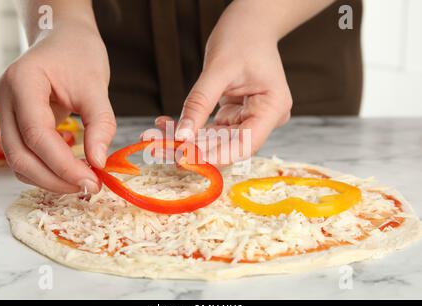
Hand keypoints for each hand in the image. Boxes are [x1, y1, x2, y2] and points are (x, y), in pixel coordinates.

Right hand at [0, 22, 115, 192]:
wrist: (63, 39)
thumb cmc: (79, 55)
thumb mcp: (96, 86)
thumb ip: (100, 124)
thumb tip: (99, 162)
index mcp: (22, 81)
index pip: (37, 134)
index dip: (63, 164)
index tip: (92, 181)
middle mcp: (4, 97)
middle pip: (20, 154)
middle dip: (55, 178)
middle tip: (89, 188)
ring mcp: (3, 110)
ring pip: (17, 160)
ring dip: (48, 178)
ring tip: (82, 182)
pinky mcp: (11, 121)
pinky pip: (22, 154)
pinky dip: (44, 169)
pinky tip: (69, 171)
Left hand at [151, 0, 291, 163]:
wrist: (249, 24)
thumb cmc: (242, 37)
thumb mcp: (219, 69)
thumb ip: (200, 103)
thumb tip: (181, 136)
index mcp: (273, 108)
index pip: (245, 143)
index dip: (216, 155)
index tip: (186, 159)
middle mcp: (264, 118)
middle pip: (228, 145)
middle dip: (193, 149)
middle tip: (158, 149)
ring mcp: (250, 118)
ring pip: (216, 140)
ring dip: (186, 140)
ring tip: (154, 138)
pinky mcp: (235, 116)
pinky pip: (211, 129)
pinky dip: (189, 128)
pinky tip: (165, 125)